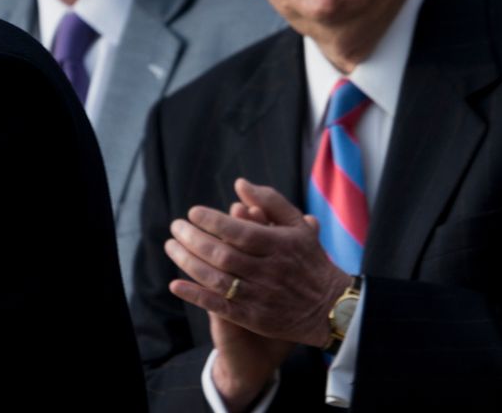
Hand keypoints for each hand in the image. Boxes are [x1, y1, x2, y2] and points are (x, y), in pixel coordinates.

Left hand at [166, 180, 348, 392]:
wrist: (329, 306)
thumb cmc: (310, 260)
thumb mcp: (299, 226)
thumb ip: (270, 202)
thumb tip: (239, 184)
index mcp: (280, 245)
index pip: (240, 231)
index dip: (213, 221)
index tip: (193, 212)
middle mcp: (269, 271)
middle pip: (223, 255)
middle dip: (193, 239)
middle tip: (175, 227)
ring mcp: (260, 296)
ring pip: (217, 280)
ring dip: (188, 263)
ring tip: (171, 248)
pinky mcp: (254, 318)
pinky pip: (219, 306)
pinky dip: (195, 296)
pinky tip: (176, 285)